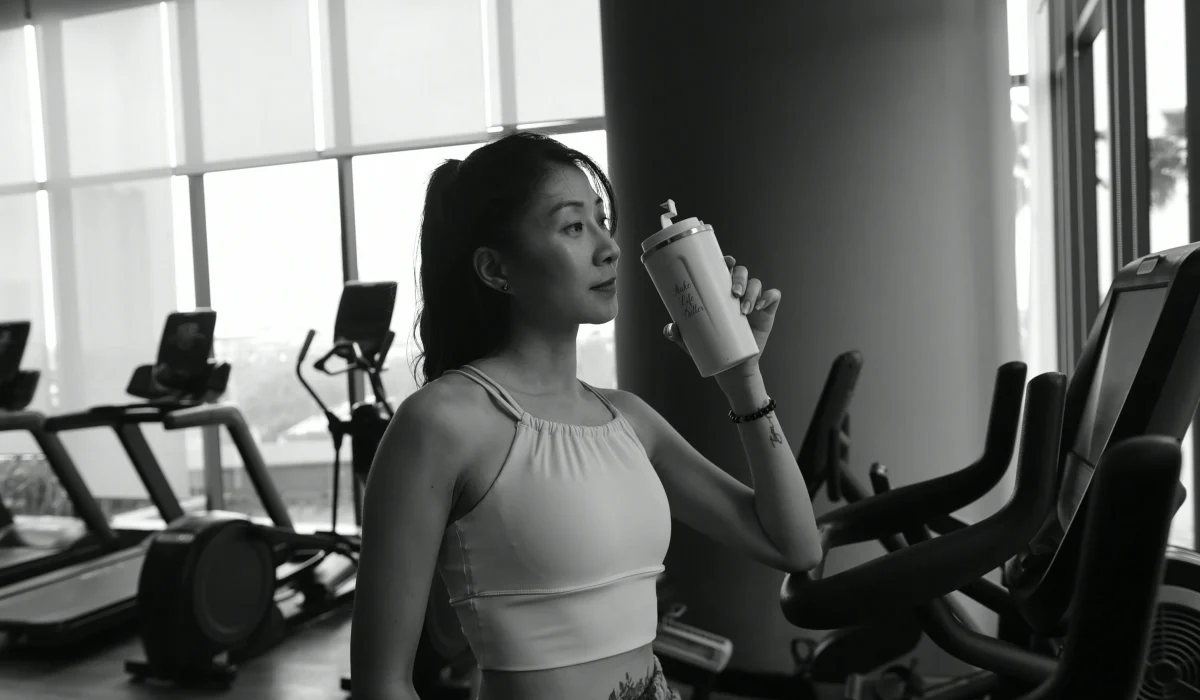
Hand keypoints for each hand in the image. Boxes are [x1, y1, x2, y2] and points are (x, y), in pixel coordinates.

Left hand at [663, 255, 781, 374]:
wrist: (732, 366)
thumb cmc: (712, 346)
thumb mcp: (692, 340)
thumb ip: (678, 334)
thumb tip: (670, 328)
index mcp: (720, 292)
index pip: (725, 269)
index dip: (727, 261)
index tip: (726, 262)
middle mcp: (738, 293)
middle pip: (742, 272)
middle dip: (739, 278)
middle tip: (733, 294)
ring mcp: (754, 301)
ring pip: (757, 283)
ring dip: (752, 291)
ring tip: (743, 309)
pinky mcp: (767, 313)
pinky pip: (774, 297)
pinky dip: (769, 297)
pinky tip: (760, 307)